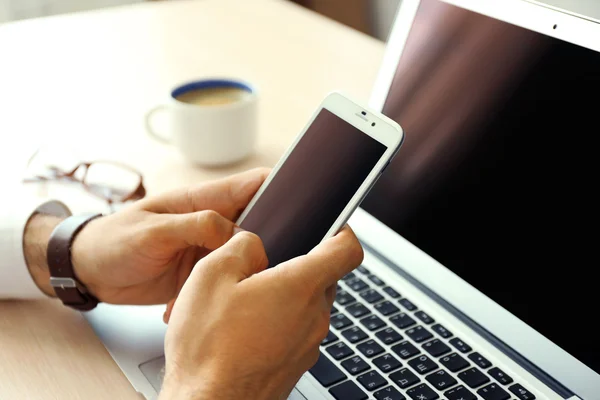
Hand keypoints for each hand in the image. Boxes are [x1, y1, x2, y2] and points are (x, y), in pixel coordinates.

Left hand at [60, 168, 268, 307]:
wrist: (91, 271)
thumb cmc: (114, 240)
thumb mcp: (153, 230)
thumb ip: (196, 226)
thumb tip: (235, 233)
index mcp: (204, 200)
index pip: (253, 184)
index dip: (282, 185)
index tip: (305, 200)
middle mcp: (213, 221)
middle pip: (260, 222)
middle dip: (272, 239)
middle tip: (271, 259)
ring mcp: (209, 247)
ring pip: (245, 255)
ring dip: (242, 272)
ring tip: (235, 285)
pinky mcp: (203, 270)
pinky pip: (225, 278)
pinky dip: (220, 291)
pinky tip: (203, 302)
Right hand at [158, 226, 362, 399]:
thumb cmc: (208, 349)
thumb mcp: (211, 275)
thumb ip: (241, 246)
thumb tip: (254, 245)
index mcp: (301, 287)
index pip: (347, 250)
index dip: (342, 231)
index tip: (332, 226)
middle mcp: (314, 317)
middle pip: (325, 277)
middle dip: (299, 266)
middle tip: (264, 266)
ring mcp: (308, 345)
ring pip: (308, 306)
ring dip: (285, 297)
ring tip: (245, 302)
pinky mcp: (296, 364)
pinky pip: (296, 331)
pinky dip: (279, 323)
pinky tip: (244, 329)